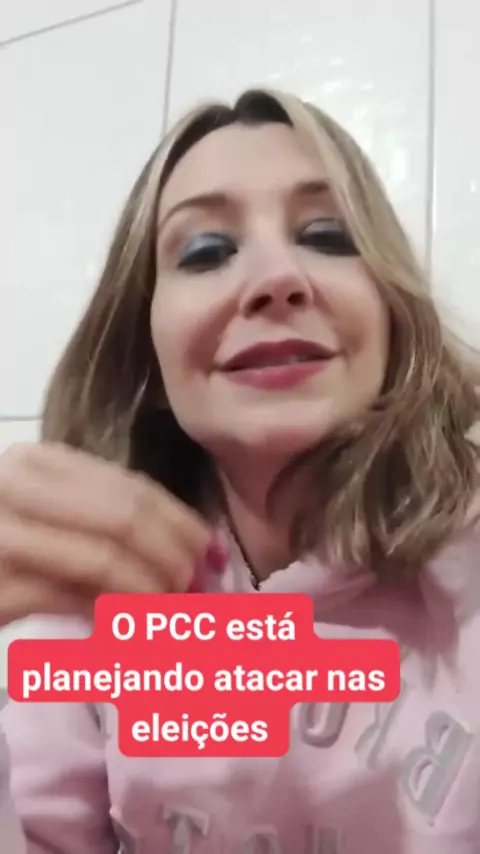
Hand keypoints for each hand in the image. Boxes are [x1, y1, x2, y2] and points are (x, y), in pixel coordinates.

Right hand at [0, 442, 223, 626]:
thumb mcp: (49, 519)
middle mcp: (16, 486)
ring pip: (102, 558)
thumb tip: (195, 553)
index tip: (213, 553)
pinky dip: (111, 618)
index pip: (130, 486)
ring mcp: (1, 534)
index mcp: (38, 461)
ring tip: (171, 615)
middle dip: (173, 556)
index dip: (181, 521)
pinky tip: (128, 633)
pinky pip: (71, 599)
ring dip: (150, 592)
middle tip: (196, 590)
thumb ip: (107, 524)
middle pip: (123, 517)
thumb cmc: (4, 544)